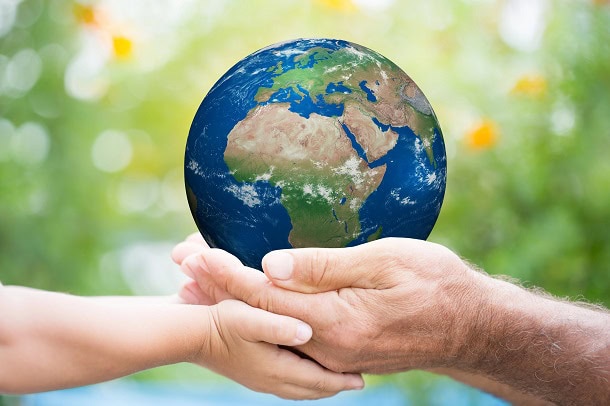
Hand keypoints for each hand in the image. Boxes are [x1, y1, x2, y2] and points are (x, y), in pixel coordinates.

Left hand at [174, 236, 485, 373]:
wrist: (472, 328)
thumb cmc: (435, 285)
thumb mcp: (384, 263)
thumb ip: (324, 267)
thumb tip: (269, 265)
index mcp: (335, 322)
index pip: (265, 295)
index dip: (226, 273)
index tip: (193, 254)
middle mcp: (326, 345)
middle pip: (258, 314)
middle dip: (217, 287)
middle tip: (180, 262)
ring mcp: (333, 352)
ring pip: (270, 325)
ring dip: (233, 300)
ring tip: (196, 281)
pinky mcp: (340, 349)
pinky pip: (290, 332)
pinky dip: (261, 312)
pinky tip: (246, 299)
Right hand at [195, 299, 363, 398]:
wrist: (190, 334)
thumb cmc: (221, 322)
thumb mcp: (251, 318)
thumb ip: (280, 325)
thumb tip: (309, 332)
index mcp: (276, 369)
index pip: (318, 381)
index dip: (342, 380)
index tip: (364, 378)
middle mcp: (271, 380)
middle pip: (312, 389)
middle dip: (335, 385)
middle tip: (356, 379)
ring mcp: (260, 379)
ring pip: (299, 389)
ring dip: (319, 384)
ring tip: (336, 378)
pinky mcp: (252, 373)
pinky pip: (287, 383)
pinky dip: (303, 380)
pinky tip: (303, 369)